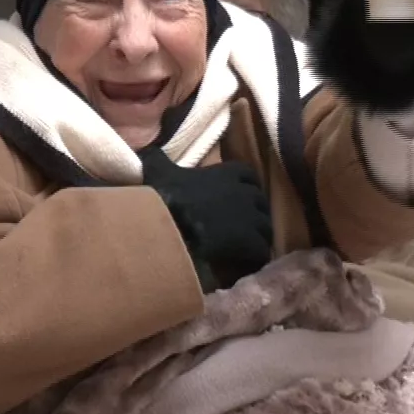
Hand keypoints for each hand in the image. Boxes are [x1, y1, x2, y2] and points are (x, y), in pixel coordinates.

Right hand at [138, 148, 273, 290]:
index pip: (248, 175)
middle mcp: (244, 192)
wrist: (170, 224)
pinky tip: (245, 263)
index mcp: (227, 173)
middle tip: (242, 226)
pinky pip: (261, 250)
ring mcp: (250, 218)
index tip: (238, 195)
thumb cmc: (165, 195)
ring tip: (246, 248)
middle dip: (255, 214)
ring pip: (266, 228)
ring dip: (258, 237)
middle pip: (261, 203)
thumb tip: (147, 149)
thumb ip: (157, 157)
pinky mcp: (249, 242)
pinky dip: (256, 257)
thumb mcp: (157, 169)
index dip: (245, 186)